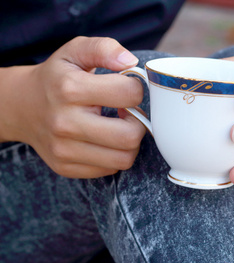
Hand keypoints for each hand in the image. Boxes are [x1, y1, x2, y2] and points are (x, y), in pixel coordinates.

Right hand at [5, 37, 145, 177]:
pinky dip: (114, 156)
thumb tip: (130, 62)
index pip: (129, 95)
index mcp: (70, 89)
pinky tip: (105, 141)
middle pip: (130, 136)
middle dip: (138, 124)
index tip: (127, 90)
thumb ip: (104, 48)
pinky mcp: (65, 167)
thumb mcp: (76, 51)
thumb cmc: (57, 77)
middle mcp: (65, 122)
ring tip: (119, 128)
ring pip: (124, 158)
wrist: (21, 106)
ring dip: (129, 143)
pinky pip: (110, 169)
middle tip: (128, 114)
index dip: (136, 90)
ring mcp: (64, 149)